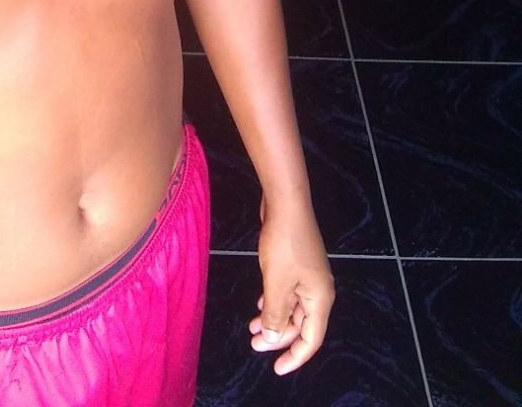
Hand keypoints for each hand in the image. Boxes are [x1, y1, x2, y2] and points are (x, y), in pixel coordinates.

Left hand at [249, 193, 334, 375]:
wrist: (286, 203)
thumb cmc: (284, 244)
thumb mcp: (276, 284)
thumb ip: (276, 315)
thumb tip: (274, 340)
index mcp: (320, 299)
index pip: (312, 339)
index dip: (295, 357)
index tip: (276, 368)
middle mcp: (318, 290)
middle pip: (301, 325)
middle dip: (279, 338)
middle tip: (254, 346)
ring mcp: (308, 276)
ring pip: (292, 308)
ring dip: (273, 320)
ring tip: (251, 329)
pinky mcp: (296, 264)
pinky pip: (287, 292)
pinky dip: (274, 302)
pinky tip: (260, 304)